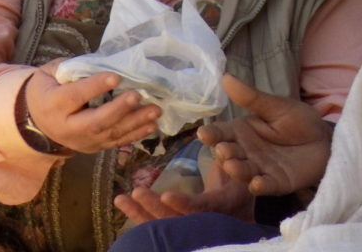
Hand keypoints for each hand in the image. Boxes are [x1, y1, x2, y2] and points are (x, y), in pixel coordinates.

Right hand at [23, 64, 159, 153]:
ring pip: (109, 134)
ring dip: (135, 123)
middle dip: (118, 109)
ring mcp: (81, 141)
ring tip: (155, 110)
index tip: (116, 77)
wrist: (35, 119)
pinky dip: (135, 134)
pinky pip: (116, 142)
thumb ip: (72, 68)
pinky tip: (152, 125)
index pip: (75, 96)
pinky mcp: (93, 147)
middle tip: (137, 95)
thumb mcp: (51, 73)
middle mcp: (66, 127)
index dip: (95, 87)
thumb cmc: (48, 89)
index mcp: (53, 105)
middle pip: (94, 122)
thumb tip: (103, 62)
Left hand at [114, 152, 253, 224]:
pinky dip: (139, 217)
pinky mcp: (177, 227)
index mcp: (221, 205)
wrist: (240, 210)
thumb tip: (207, 135)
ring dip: (139, 213)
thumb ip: (224, 155)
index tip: (166, 194)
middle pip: (176, 219)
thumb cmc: (238, 183)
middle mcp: (204, 221)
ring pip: (162, 225)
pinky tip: (126, 205)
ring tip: (121, 199)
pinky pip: (157, 225)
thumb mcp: (236, 167)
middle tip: (137, 191)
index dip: (183, 203)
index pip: (199, 207)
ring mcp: (189, 227)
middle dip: (153, 207)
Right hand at [196, 74, 332, 197]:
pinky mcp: (277, 183)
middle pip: (230, 155)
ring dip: (238, 170)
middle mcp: (246, 153)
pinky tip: (256, 183)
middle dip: (225, 153)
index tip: (203, 133)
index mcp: (242, 133)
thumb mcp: (275, 106)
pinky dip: (260, 186)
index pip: (222, 134)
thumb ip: (251, 97)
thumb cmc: (298, 121)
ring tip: (233, 165)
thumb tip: (225, 77)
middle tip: (224, 149)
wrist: (325, 139)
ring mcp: (260, 169)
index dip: (212, 134)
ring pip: (244, 172)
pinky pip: (266, 186)